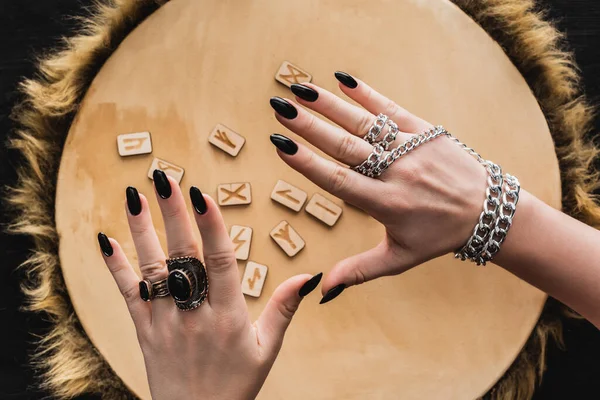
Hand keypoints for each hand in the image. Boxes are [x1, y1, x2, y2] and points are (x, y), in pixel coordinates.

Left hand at [97, 172, 321, 398]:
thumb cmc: (235, 386)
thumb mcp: (267, 349)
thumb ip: (284, 309)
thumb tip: (308, 276)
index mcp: (229, 316)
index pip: (220, 262)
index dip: (211, 225)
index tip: (201, 194)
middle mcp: (195, 315)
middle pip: (183, 257)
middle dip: (173, 215)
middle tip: (164, 178)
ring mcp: (165, 323)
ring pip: (152, 270)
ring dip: (141, 232)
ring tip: (134, 196)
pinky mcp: (143, 333)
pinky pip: (127, 296)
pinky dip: (116, 267)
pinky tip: (106, 240)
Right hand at [269, 72, 490, 301]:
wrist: (490, 211)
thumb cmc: (439, 236)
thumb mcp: (400, 258)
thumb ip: (359, 271)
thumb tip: (323, 290)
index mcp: (387, 205)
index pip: (339, 180)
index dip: (308, 164)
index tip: (281, 146)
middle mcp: (397, 173)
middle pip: (346, 147)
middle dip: (310, 127)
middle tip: (280, 108)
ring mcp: (413, 149)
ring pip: (365, 124)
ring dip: (330, 105)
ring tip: (300, 90)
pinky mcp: (427, 131)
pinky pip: (393, 109)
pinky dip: (367, 94)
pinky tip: (343, 79)